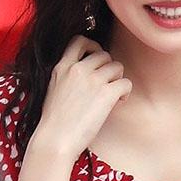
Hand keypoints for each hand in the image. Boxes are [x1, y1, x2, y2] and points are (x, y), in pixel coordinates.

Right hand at [32, 35, 131, 157]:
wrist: (56, 139)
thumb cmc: (54, 123)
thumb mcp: (54, 89)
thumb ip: (68, 77)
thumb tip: (88, 77)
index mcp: (62, 66)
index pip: (79, 41)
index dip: (92, 46)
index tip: (96, 58)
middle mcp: (78, 68)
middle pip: (104, 54)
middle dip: (108, 68)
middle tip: (106, 85)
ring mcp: (93, 80)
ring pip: (117, 66)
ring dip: (118, 80)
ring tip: (113, 96)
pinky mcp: (106, 93)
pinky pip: (126, 82)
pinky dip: (126, 92)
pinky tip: (118, 102)